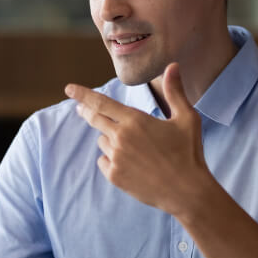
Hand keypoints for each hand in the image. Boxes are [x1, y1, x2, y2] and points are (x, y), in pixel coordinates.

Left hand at [65, 63, 215, 216]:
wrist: (187, 192)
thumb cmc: (189, 153)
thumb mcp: (186, 118)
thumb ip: (175, 91)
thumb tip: (172, 65)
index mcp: (135, 120)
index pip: (101, 102)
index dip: (83, 94)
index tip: (69, 89)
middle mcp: (121, 138)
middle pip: (95, 119)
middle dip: (87, 112)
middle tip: (82, 110)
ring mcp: (116, 158)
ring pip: (102, 141)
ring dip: (110, 139)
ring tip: (134, 148)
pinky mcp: (115, 176)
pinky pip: (104, 162)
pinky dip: (112, 160)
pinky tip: (130, 164)